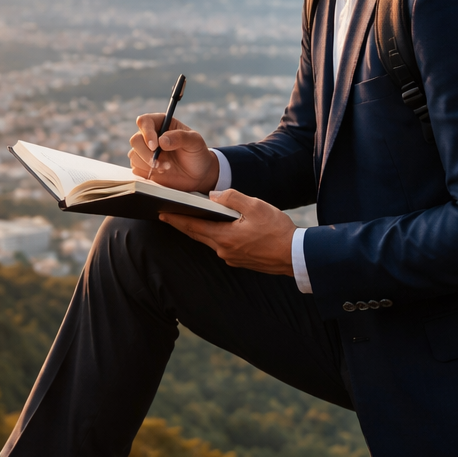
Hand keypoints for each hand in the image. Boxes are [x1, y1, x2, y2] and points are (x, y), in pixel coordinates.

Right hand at [129, 114, 219, 191]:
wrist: (198, 174)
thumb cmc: (197, 153)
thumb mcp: (195, 142)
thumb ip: (180, 137)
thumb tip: (161, 140)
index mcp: (161, 123)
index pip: (145, 121)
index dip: (147, 133)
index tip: (155, 146)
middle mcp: (150, 136)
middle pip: (135, 140)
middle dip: (146, 153)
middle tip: (159, 163)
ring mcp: (145, 152)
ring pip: (134, 155)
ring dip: (149, 164)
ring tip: (167, 168)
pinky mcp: (143, 166)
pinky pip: (136, 168)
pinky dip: (147, 172)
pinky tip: (161, 173)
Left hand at [160, 189, 296, 275]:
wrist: (296, 255)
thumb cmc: (277, 230)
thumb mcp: (255, 206)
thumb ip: (232, 198)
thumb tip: (213, 196)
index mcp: (224, 237)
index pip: (193, 226)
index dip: (176, 219)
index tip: (161, 213)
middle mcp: (224, 250)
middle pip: (197, 235)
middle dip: (182, 224)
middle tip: (166, 215)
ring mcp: (232, 258)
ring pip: (209, 241)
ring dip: (198, 230)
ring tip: (189, 219)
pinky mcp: (241, 260)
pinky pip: (222, 245)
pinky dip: (214, 235)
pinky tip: (216, 228)